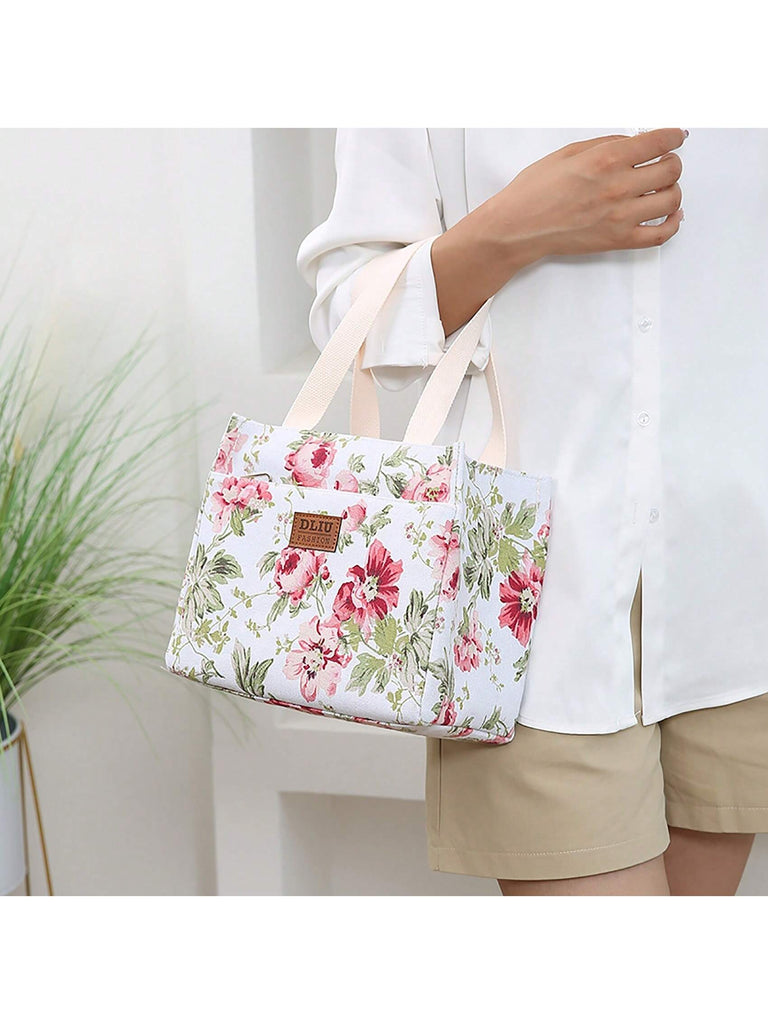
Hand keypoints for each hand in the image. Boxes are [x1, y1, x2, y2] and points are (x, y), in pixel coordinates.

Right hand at [485, 127, 685, 258]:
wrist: (518, 226)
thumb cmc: (536, 191)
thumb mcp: (569, 152)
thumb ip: (607, 144)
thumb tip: (636, 142)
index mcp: (605, 159)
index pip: (658, 142)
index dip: (673, 136)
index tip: (676, 136)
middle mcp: (617, 187)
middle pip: (670, 170)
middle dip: (671, 162)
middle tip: (665, 162)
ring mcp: (620, 216)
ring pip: (671, 199)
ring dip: (673, 190)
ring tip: (663, 188)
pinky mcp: (618, 240)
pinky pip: (661, 235)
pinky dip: (673, 223)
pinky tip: (673, 215)